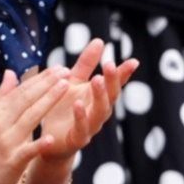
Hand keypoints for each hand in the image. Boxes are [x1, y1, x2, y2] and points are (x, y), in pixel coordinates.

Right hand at [0, 66, 69, 183]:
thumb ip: (3, 96)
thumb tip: (10, 72)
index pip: (22, 91)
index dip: (41, 78)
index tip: (59, 67)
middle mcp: (1, 124)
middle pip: (27, 100)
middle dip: (48, 84)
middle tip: (66, 70)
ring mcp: (6, 143)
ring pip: (29, 119)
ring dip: (48, 101)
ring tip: (66, 87)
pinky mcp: (11, 162)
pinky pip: (26, 151)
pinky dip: (38, 145)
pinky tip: (51, 138)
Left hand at [38, 39, 137, 165]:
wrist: (50, 142)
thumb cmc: (64, 110)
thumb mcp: (73, 82)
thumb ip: (86, 64)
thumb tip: (100, 40)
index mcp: (99, 98)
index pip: (114, 84)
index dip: (123, 74)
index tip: (133, 62)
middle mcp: (98, 113)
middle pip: (110, 97)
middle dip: (112, 82)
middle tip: (110, 65)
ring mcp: (90, 128)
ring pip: (99, 114)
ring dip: (99, 97)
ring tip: (97, 80)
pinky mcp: (76, 140)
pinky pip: (81, 130)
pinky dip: (80, 118)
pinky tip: (77, 104)